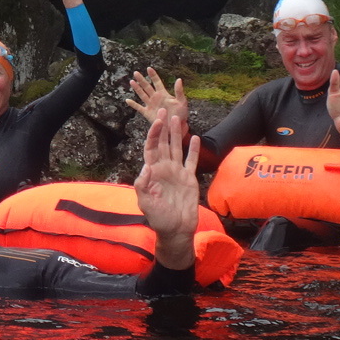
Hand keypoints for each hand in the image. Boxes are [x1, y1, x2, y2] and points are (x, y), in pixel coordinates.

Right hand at [124, 67, 187, 127]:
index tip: (149, 68)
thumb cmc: (181, 114)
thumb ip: (179, 91)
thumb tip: (179, 79)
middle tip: (136, 72)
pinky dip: (133, 104)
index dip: (153, 75)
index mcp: (163, 94)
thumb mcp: (182, 101)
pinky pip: (139, 108)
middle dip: (141, 79)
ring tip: (131, 81)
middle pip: (147, 87)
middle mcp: (155, 98)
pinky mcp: (147, 113)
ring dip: (137, 88)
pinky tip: (127, 100)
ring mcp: (151, 105)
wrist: (176, 126)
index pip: (157, 82)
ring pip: (142, 95)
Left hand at [133, 109, 198, 270]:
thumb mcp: (146, 204)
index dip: (153, 135)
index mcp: (152, 172)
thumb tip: (145, 167)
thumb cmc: (159, 219)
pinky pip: (191, 160)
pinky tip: (195, 137)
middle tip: (164, 110)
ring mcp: (177, 173)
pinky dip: (193, 149)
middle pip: (163, 144)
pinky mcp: (190, 178)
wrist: (176, 230)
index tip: (156, 121)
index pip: (151, 148)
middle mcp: (164, 169)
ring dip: (177, 133)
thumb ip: (143, 186)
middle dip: (163, 128)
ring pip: (177, 148)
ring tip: (178, 118)